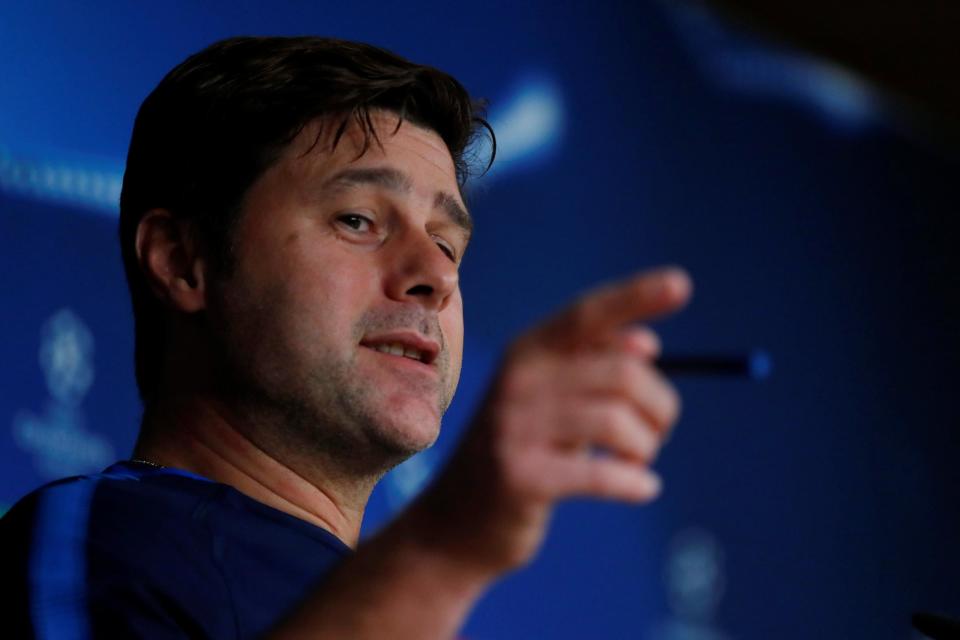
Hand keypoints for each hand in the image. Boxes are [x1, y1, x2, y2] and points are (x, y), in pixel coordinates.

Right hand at [411, 267, 692, 576]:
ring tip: (639, 462)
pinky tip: (644, 489)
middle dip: (660, 406)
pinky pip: (601, 475)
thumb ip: (595, 365)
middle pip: (624, 372)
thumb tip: (647, 344)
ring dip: (646, 447)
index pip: (588, 314)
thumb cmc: (524, 451)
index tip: (681, 283)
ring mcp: (514, 427)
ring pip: (618, 423)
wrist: (458, 520)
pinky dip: (635, 483)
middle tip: (658, 433)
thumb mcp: (553, 400)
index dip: (636, 295)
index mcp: (528, 351)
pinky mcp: (520, 477)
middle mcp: (517, 379)